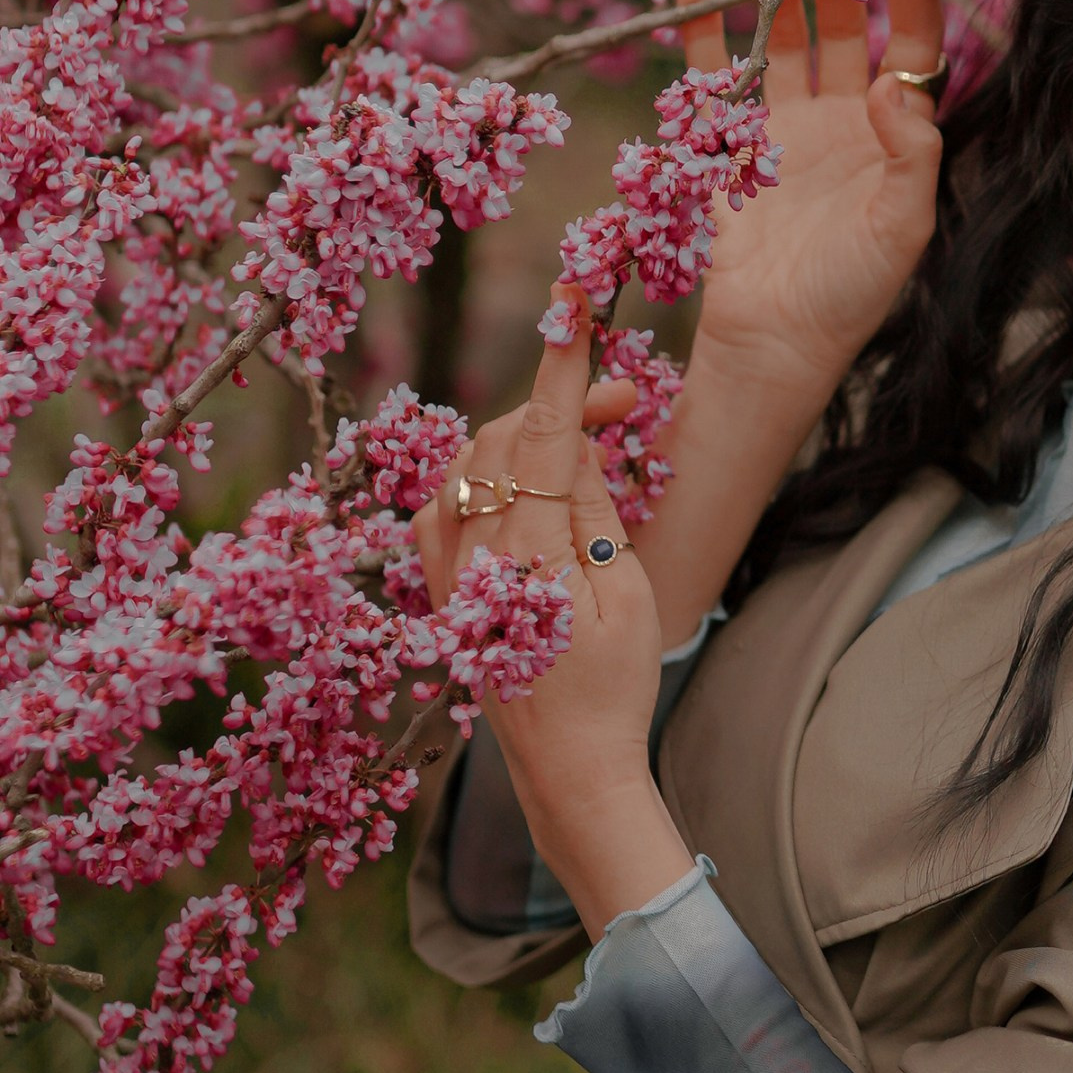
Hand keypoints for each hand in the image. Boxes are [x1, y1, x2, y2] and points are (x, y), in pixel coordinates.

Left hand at [416, 305, 693, 934]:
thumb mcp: (629, 596)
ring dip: (527, 438)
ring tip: (589, 446)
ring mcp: (446, 572)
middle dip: (564, 406)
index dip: (562, 364)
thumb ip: (593, 513)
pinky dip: (484, 474)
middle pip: (507, 440)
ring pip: (472, 464)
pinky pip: (444, 504)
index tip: (572, 302)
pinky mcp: (440, 589)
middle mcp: (471, 556)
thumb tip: (576, 445)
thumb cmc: (615, 691)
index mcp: (528, 555)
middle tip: (631, 406)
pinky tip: (523, 484)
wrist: (568, 770)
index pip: (544, 434)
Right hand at [672, 0, 945, 411]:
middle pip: (843, 28)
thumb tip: (890, 82)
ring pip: (781, 42)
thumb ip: (910, 155)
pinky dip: (706, 32)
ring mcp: (782, 131)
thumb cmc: (852, 295)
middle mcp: (842, 121)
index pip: (911, 43)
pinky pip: (716, 78)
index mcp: (894, 135)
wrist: (775, 346)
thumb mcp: (902, 229)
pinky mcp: (729, 147)